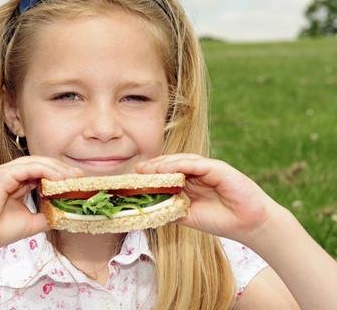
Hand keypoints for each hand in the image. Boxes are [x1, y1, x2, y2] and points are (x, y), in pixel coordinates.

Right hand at [0, 156, 83, 255]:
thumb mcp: (32, 222)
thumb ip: (48, 214)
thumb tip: (66, 213)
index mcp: (16, 181)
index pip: (41, 171)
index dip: (60, 173)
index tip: (77, 180)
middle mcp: (10, 173)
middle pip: (40, 163)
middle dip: (61, 168)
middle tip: (79, 175)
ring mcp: (4, 172)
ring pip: (35, 162)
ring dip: (55, 168)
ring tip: (71, 176)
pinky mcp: (0, 175)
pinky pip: (27, 168)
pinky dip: (45, 171)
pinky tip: (58, 179)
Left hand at [135, 153, 282, 243]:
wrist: (249, 225)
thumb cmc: (221, 221)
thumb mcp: (189, 216)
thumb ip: (172, 209)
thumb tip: (150, 208)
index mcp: (192, 183)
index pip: (168, 173)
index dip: (152, 174)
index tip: (135, 179)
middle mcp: (198, 173)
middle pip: (171, 164)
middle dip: (153, 167)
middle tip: (137, 171)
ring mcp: (208, 168)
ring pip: (181, 160)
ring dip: (163, 164)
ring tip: (147, 169)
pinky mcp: (217, 167)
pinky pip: (195, 163)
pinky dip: (179, 164)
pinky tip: (165, 168)